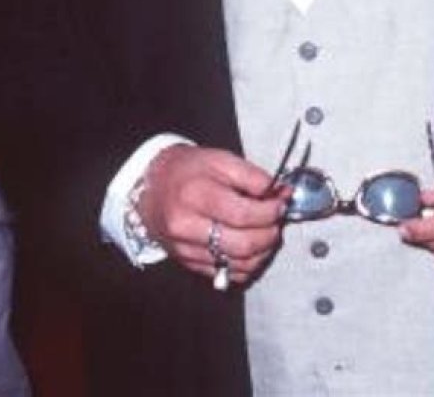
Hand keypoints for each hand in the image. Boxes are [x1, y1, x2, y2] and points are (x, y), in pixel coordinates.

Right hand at [138, 144, 287, 285]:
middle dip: (270, 234)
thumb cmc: (188, 170)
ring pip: (238, 264)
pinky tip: (252, 247)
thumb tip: (279, 192)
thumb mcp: (219, 159)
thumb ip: (252, 176)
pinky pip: (227, 274)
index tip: (281, 203)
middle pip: (242, 244)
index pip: (242, 214)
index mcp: (194, 194)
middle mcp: (186, 226)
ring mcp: (186, 249)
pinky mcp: (188, 263)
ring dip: (263, 251)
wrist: (152, 187)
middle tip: (277, 220)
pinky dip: (247, 264)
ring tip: (267, 232)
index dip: (270, 211)